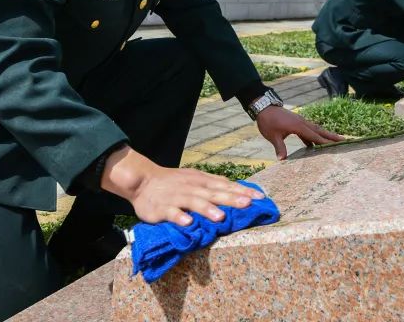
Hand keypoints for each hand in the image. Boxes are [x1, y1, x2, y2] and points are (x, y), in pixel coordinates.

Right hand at [101, 145, 262, 226]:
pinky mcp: (162, 208)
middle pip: (214, 193)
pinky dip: (179, 217)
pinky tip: (188, 223)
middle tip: (248, 205)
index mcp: (201, 181)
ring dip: (207, 209)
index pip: (225, 185)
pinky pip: (172, 213)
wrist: (142, 180)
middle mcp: (192, 187)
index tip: (260, 198)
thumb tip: (238, 190)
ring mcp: (177, 197)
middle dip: (231, 199)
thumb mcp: (195, 179)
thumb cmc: (173, 182)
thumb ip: (214, 185)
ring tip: (220, 217)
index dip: (242, 191)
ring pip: (194, 202)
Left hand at [256, 106, 342, 159]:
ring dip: (324, 135)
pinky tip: (314, 145)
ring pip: (315, 129)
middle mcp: (302, 122)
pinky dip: (314, 136)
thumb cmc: (268, 122)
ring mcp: (300, 121)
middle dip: (331, 136)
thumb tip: (282, 160)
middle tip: (344, 140)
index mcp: (298, 126)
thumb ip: (280, 147)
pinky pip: (309, 129)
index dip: (324, 141)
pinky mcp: (297, 122)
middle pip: (319, 130)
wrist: (264, 107)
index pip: (314, 136)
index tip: (335, 145)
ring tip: (335, 141)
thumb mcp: (273, 136)